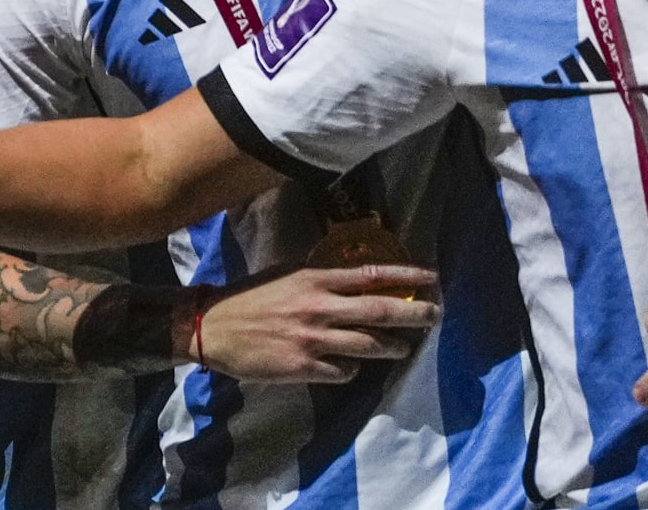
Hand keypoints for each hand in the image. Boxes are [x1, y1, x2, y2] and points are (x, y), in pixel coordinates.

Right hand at [197, 265, 438, 382]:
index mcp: (313, 280)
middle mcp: (317, 307)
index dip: (406, 276)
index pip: (370, 275)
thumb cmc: (250, 298)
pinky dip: (351, 369)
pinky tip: (349, 367)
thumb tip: (357, 281)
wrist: (212, 326)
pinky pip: (343, 372)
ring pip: (369, 345)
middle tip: (435, 315)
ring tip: (403, 346)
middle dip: (415, 314)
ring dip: (393, 346)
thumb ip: (320, 280)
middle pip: (380, 311)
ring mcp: (312, 339)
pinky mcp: (303, 367)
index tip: (432, 277)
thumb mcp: (286, 276)